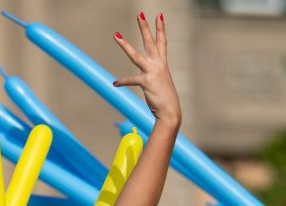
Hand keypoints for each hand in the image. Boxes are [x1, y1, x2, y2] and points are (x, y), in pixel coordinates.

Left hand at [112, 12, 180, 128]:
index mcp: (163, 64)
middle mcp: (159, 64)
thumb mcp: (161, 83)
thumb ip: (154, 76)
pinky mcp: (146, 81)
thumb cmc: (165, 99)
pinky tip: (115, 83)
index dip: (160, 28)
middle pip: (149, 42)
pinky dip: (122, 82)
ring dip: (125, 45)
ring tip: (116, 35)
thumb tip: (146, 77)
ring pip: (135, 55)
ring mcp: (152, 72)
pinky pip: (130, 80)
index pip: (162, 42)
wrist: (170, 111)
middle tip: (140, 14)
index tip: (159, 16)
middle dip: (144, 27)